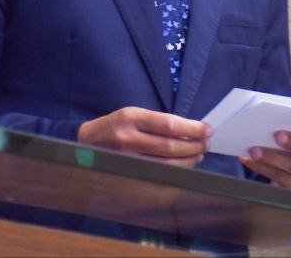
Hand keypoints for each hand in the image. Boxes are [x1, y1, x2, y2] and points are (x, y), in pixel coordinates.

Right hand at [77, 106, 210, 166]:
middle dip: (194, 145)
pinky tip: (184, 167)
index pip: (169, 125)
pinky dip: (175, 172)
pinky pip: (157, 176)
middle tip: (206, 142)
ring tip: (199, 154)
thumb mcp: (131, 114)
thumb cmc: (113, 126)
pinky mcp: (127, 174)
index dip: (191, 129)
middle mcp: (128, 139)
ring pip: (166, 165)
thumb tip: (189, 129)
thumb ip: (156, 121)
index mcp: (131, 118)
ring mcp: (127, 159)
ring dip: (188, 160)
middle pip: (170, 146)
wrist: (84, 143)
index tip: (206, 129)